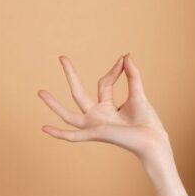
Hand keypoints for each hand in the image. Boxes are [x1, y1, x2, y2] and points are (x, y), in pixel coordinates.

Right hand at [38, 54, 170, 162]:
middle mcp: (97, 115)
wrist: (154, 140)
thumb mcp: (138, 95)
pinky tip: (45, 128)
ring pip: (69, 115)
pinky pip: (74, 136)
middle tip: (62, 57)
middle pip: (78, 93)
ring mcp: (94, 125)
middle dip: (70, 75)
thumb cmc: (147, 122)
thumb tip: (126, 55)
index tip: (123, 59)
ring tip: (40, 92)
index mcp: (107, 106)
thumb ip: (132, 76)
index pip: (104, 83)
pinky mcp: (96, 134)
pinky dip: (59, 133)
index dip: (114, 70)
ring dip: (54, 105)